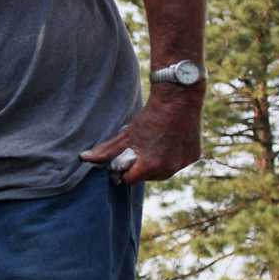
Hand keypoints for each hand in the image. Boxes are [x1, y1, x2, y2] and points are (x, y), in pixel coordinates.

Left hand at [80, 85, 202, 184]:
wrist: (179, 99)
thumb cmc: (150, 117)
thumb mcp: (127, 135)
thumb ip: (107, 151)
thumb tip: (84, 158)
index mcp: (150, 166)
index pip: (130, 179)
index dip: (125, 170)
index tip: (125, 160)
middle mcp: (169, 168)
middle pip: (147, 177)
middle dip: (141, 167)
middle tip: (141, 150)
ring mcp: (183, 163)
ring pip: (163, 172)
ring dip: (157, 164)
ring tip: (154, 146)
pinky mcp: (194, 156)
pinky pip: (178, 163)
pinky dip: (173, 157)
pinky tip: (169, 142)